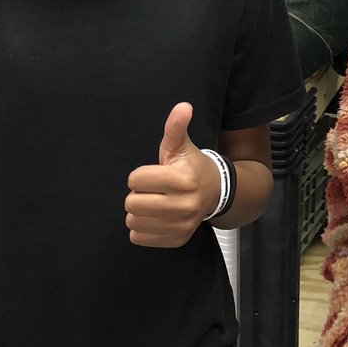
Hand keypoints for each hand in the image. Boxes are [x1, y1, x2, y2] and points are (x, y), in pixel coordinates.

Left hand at [125, 102, 220, 247]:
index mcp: (182, 179)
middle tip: (153, 190)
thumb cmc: (191, 166)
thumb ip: (176, 127)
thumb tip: (183, 106)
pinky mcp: (176, 239)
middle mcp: (184, 205)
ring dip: (139, 212)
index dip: (140, 175)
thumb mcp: (181, 145)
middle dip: (138, 194)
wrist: (216, 192)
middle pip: (132, 203)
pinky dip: (142, 228)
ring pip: (133, 221)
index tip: (154, 173)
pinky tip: (156, 217)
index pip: (135, 180)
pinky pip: (138, 238)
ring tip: (155, 203)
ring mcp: (181, 225)